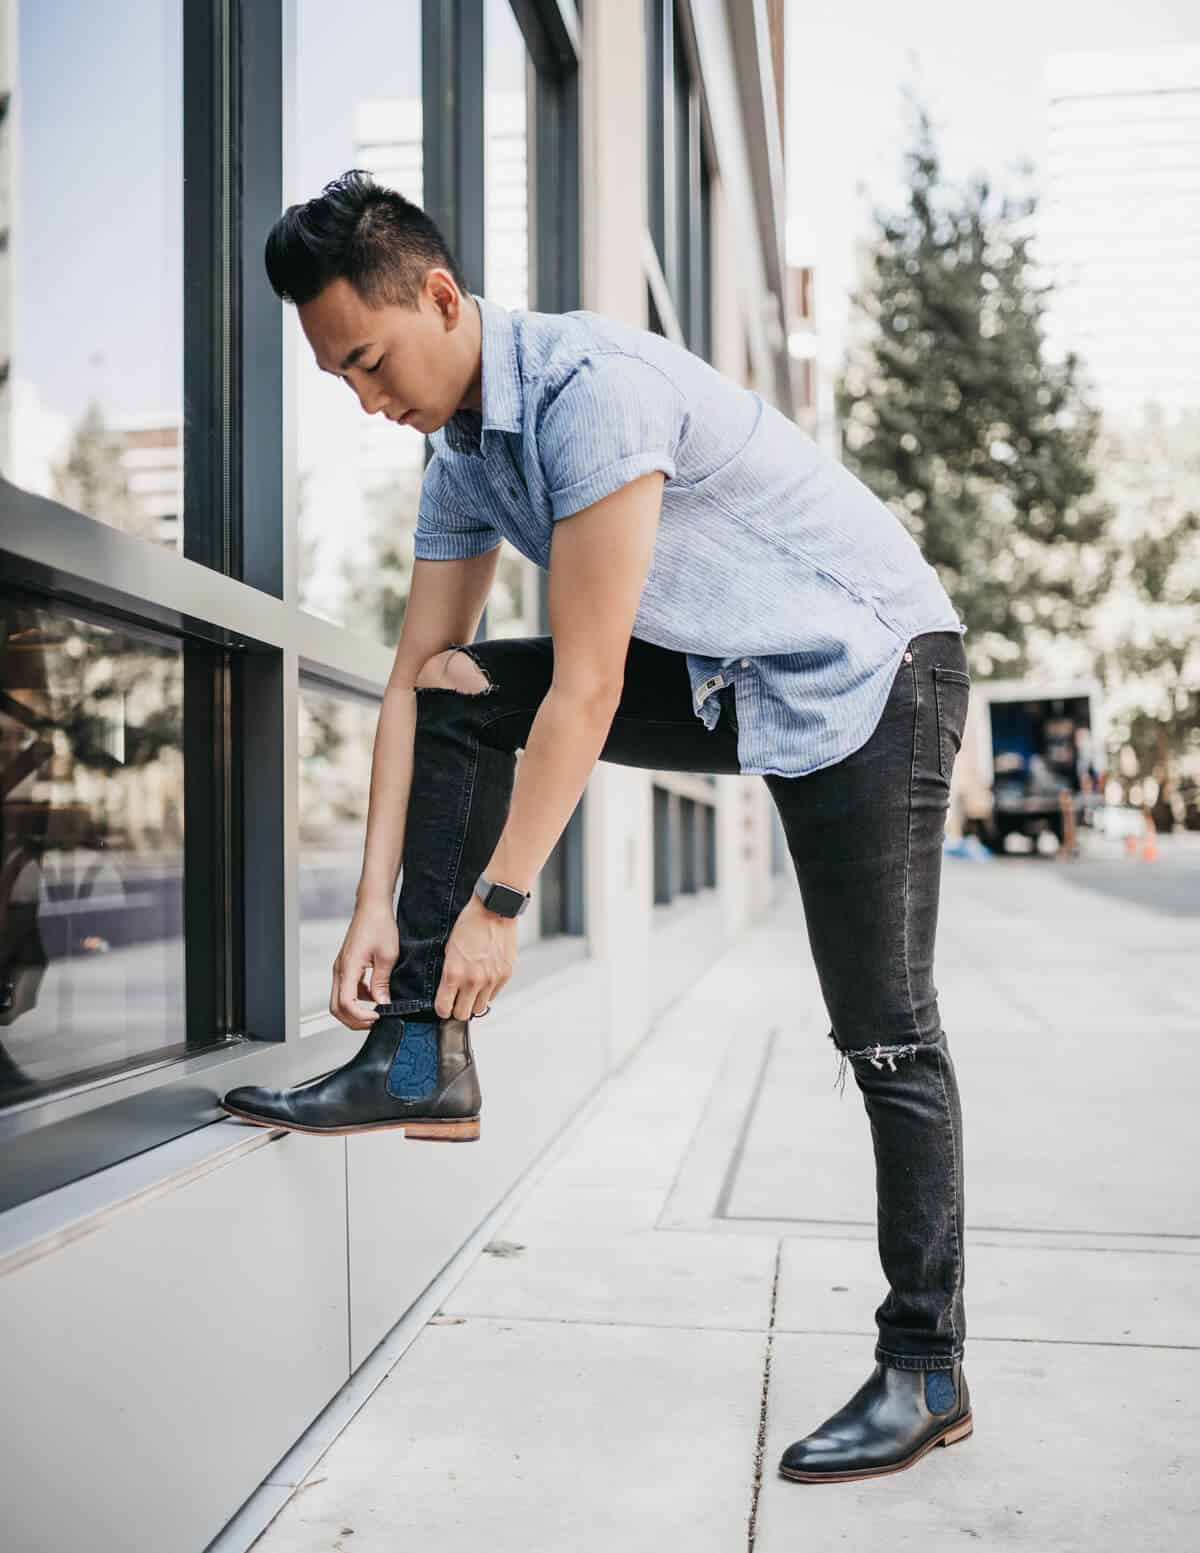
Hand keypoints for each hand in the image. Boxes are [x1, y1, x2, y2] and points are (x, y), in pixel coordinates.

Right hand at [330, 900, 398, 1029]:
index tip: (378, 1016)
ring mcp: (341, 968)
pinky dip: (359, 999)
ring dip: (356, 1010)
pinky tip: (375, 994)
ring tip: (377, 1009)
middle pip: (336, 1007)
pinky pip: (347, 989)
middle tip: (375, 1021)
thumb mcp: (388, 955)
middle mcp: (340, 969)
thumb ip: (382, 982)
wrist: (372, 907)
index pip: (345, 1003)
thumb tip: (382, 1003)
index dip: (361, 1016)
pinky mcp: (346, 966)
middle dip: (354, 1020)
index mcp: (348, 967)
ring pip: (340, 1000)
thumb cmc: (378, 924)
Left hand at [435, 893, 517, 1019]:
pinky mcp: (505, 976)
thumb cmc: (469, 925)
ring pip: (480, 1008)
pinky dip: (488, 991)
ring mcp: (491, 979)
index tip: (443, 1005)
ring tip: (472, 987)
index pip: (443, 1008)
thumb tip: (448, 991)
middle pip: (463, 1014)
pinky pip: (494, 995)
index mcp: (454, 973)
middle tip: (457, 1000)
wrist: (494, 911)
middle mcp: (473, 980)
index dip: (441, 1009)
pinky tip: (485, 977)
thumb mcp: (448, 949)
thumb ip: (449, 974)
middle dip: (457, 1009)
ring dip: (474, 1001)